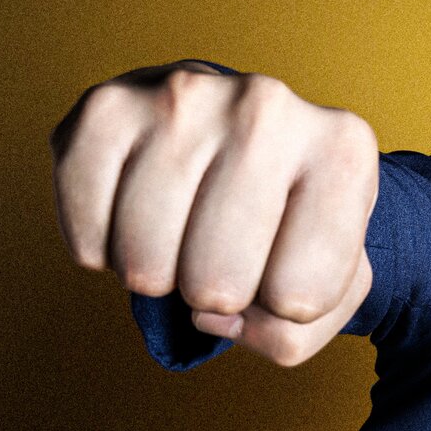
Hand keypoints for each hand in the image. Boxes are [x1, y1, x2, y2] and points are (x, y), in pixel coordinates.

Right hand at [50, 60, 378, 366]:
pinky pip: (87, 236)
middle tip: (228, 251)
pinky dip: (104, 251)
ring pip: (146, 266)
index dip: (287, 306)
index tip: (289, 261)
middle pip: (217, 285)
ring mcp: (184, 97)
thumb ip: (290, 332)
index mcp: (343, 149)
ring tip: (186, 231)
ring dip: (160, 275)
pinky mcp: (106, 107)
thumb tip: (211, 316)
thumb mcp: (329, 288)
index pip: (300, 298)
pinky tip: (137, 215)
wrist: (245, 140)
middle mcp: (268, 108)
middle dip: (219, 295)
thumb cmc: (292, 224)